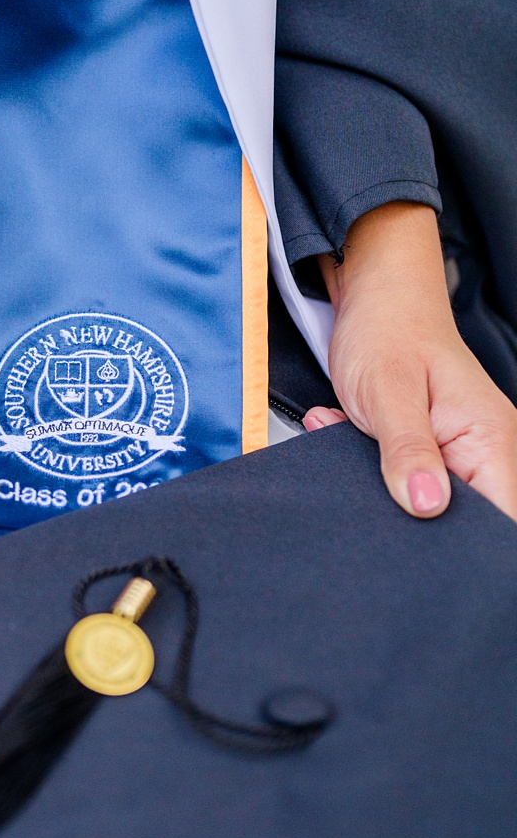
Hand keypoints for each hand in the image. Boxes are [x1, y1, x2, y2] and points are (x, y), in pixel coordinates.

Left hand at [303, 201, 516, 519]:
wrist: (374, 297)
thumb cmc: (387, 332)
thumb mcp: (389, 393)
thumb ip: (408, 450)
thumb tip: (426, 507)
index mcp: (492, 442)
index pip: (498, 518)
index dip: (460, 541)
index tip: (409, 531)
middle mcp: (484, 452)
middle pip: (462, 519)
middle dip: (404, 512)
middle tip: (363, 480)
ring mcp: (455, 452)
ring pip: (423, 499)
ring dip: (375, 483)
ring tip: (346, 437)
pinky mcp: (426, 450)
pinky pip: (400, 477)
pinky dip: (365, 466)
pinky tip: (339, 432)